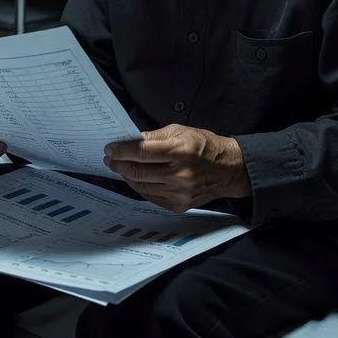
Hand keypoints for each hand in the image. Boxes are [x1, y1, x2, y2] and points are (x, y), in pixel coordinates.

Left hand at [104, 124, 251, 212]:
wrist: (228, 170)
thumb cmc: (203, 146)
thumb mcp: (180, 131)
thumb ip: (154, 137)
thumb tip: (130, 141)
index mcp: (179, 151)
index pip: (141, 152)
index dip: (121, 150)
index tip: (109, 148)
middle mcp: (179, 174)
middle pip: (138, 171)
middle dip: (119, 164)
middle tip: (109, 158)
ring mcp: (179, 193)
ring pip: (141, 186)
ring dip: (127, 176)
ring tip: (120, 167)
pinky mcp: (179, 205)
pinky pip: (150, 196)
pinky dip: (139, 186)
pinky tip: (135, 178)